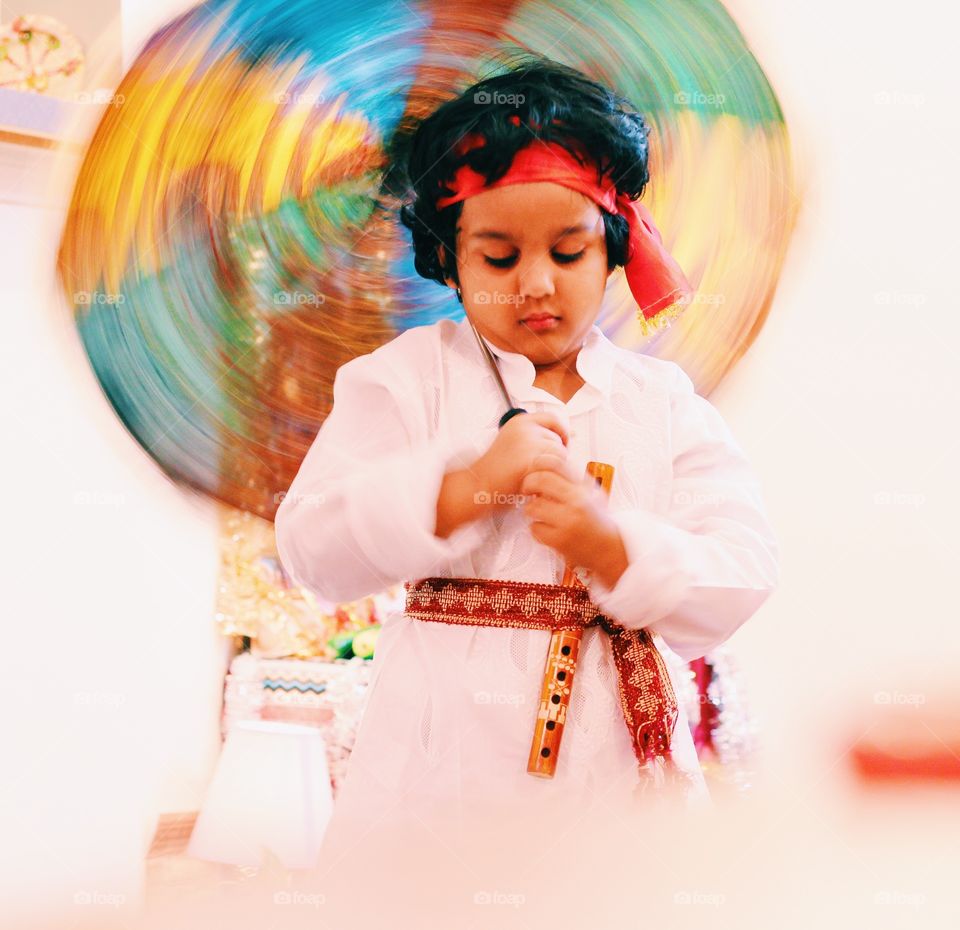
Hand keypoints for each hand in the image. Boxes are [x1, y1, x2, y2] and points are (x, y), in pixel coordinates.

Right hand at [470, 412, 568, 508]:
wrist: (478, 485)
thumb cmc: (495, 470)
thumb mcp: (515, 444)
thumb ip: (537, 437)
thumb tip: (569, 435)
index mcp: (519, 421)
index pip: (553, 418)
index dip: (562, 431)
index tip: (564, 442)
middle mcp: (524, 428)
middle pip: (558, 438)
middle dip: (555, 455)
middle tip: (542, 469)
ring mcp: (527, 442)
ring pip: (559, 453)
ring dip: (553, 468)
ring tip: (537, 476)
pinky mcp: (530, 459)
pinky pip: (555, 466)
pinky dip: (549, 476)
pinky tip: (536, 481)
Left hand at [519, 458, 628, 587]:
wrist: (610, 549)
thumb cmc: (598, 521)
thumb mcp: (591, 493)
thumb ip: (572, 479)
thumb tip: (545, 464)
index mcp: (584, 487)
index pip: (555, 462)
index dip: (538, 464)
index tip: (534, 471)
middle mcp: (577, 501)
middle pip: (539, 480)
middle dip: (527, 485)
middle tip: (528, 490)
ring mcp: (568, 521)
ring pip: (532, 506)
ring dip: (531, 509)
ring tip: (540, 512)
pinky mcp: (560, 540)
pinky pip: (534, 528)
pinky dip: (537, 528)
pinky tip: (547, 528)